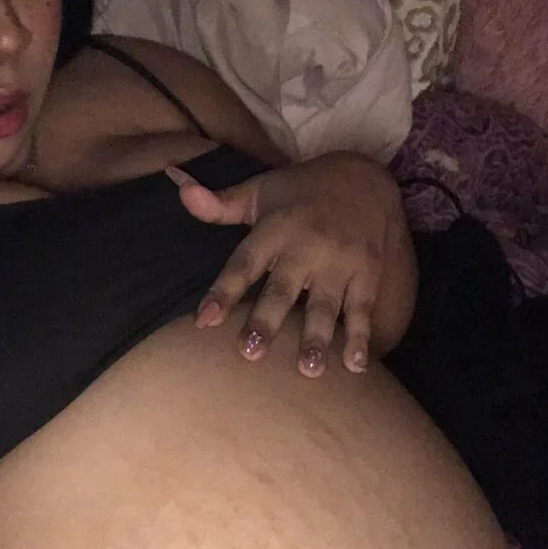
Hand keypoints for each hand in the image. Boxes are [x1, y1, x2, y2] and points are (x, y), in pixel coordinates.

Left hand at [167, 152, 409, 376]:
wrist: (366, 178)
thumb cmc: (299, 193)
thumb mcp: (259, 192)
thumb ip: (219, 204)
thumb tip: (179, 188)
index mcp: (274, 229)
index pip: (243, 263)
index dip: (222, 291)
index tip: (203, 320)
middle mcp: (306, 246)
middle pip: (282, 289)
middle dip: (267, 320)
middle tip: (251, 352)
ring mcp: (340, 261)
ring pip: (325, 304)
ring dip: (316, 338)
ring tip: (308, 370)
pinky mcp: (368, 271)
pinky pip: (363, 307)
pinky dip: (361, 336)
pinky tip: (355, 366)